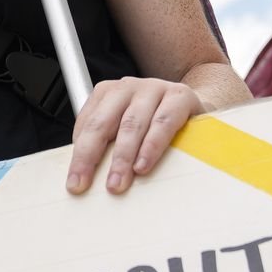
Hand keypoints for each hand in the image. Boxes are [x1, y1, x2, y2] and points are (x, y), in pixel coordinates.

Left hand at [66, 78, 202, 195]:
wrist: (196, 108)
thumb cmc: (156, 124)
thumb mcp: (126, 132)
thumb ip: (107, 148)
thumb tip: (87, 180)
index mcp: (107, 94)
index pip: (86, 126)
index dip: (79, 156)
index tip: (75, 184)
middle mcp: (127, 87)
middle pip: (102, 123)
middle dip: (91, 156)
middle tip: (86, 184)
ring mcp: (154, 88)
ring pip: (132, 124)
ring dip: (122, 156)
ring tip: (117, 182)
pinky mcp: (180, 96)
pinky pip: (163, 122)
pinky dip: (152, 146)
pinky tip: (144, 165)